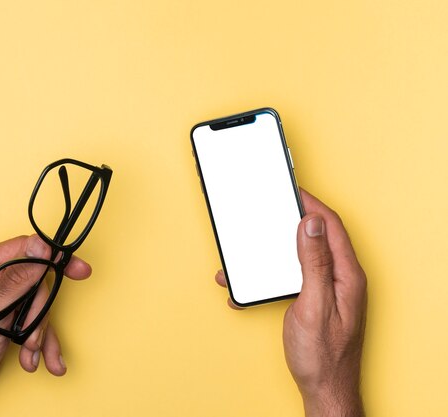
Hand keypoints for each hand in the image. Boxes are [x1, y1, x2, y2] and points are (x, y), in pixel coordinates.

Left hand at [0, 235, 91, 416]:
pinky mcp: (5, 319)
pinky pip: (32, 322)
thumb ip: (16, 282)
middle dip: (39, 312)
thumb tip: (40, 249)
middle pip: (34, 281)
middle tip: (33, 334)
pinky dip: (38, 342)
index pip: (24, 249)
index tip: (78, 270)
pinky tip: (36, 360)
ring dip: (38, 332)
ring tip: (30, 352)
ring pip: (36, 304)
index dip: (52, 258)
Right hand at [214, 190, 366, 416]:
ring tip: (255, 248)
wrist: (324, 389)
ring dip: (277, 250)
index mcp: (347, 275)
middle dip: (292, 221)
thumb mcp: (314, 304)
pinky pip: (296, 274)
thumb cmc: (322, 355)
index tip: (291, 191)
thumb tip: (311, 223)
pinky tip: (257, 281)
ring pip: (303, 255)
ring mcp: (330, 289)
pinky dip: (274, 272)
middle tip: (272, 209)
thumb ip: (313, 262)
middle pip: (318, 236)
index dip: (311, 204)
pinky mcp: (317, 299)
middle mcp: (341, 278)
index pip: (331, 227)